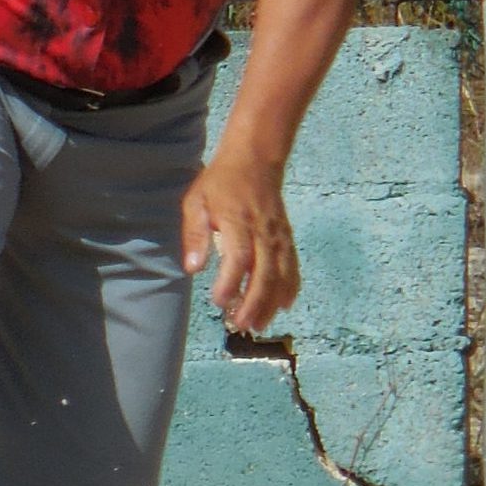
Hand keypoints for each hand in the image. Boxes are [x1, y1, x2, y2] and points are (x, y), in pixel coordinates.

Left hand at [179, 150, 299, 334]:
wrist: (254, 161)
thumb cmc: (219, 184)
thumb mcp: (196, 201)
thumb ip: (194, 234)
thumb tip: (192, 267)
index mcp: (238, 221)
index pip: (239, 256)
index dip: (231, 281)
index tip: (219, 301)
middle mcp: (263, 230)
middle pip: (264, 272)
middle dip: (254, 302)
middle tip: (241, 325)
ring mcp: (279, 235)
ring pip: (281, 274)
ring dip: (271, 302)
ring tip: (259, 325)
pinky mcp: (287, 237)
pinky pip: (293, 266)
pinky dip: (291, 287)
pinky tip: (284, 306)